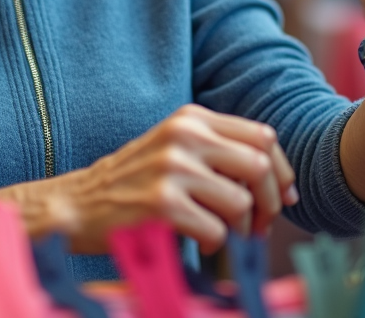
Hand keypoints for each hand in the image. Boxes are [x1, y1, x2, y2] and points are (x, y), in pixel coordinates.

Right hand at [59, 104, 296, 254]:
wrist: (79, 202)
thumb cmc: (137, 181)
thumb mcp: (177, 148)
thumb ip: (223, 153)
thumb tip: (285, 186)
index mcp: (193, 118)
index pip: (263, 137)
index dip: (282, 171)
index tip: (282, 197)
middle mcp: (185, 136)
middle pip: (260, 166)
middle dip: (271, 203)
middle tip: (261, 225)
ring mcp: (172, 168)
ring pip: (241, 202)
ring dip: (242, 229)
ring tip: (224, 234)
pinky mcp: (162, 204)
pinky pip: (217, 232)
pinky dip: (216, 245)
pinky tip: (199, 242)